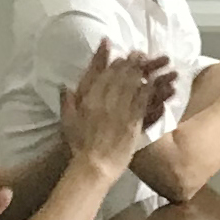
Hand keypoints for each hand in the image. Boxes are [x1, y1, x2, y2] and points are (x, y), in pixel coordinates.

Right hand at [60, 42, 178, 168]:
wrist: (93, 165)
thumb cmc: (78, 145)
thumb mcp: (67, 120)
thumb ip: (66, 101)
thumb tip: (63, 86)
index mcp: (89, 98)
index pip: (102, 74)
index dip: (113, 63)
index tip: (121, 56)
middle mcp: (105, 101)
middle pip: (120, 76)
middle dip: (130, 63)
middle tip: (140, 54)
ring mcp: (119, 112)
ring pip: (132, 86)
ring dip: (142, 73)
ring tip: (150, 63)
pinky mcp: (132, 123)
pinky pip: (142, 103)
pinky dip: (149, 92)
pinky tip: (155, 84)